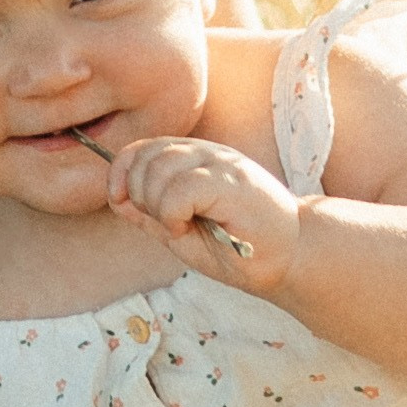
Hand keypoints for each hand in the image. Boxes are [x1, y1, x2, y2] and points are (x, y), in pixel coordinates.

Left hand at [108, 134, 297, 282]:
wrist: (289, 259)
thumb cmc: (238, 246)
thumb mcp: (181, 229)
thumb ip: (150, 212)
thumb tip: (117, 199)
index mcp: (194, 158)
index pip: (141, 147)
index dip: (120, 172)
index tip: (123, 201)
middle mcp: (207, 153)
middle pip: (145, 156)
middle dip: (139, 194)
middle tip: (164, 221)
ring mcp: (221, 164)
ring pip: (159, 168)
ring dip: (157, 205)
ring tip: (178, 226)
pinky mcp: (231, 182)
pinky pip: (179, 189)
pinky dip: (171, 214)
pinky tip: (187, 228)